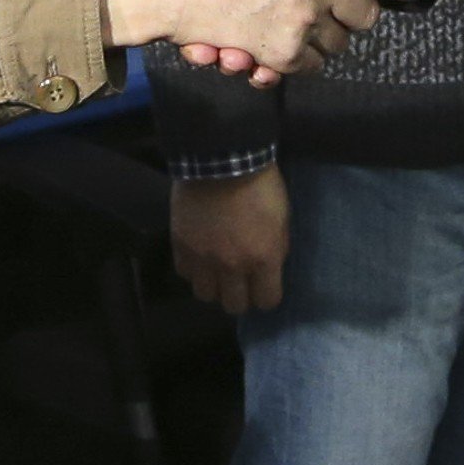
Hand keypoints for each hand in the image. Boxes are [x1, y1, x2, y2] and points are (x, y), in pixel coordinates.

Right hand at [103, 0, 410, 81]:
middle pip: (366, 13)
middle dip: (353, 13)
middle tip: (332, 6)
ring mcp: (302, 18)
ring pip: (338, 42)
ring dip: (322, 37)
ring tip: (294, 23)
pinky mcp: (282, 51)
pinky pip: (309, 64)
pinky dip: (296, 62)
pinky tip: (271, 47)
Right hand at [170, 168, 289, 313]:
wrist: (222, 158)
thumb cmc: (261, 185)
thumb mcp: (282, 218)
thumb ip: (276, 248)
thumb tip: (269, 267)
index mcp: (263, 259)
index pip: (266, 301)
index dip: (266, 295)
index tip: (264, 285)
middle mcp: (232, 266)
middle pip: (234, 306)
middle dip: (240, 296)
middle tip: (240, 281)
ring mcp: (203, 258)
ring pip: (205, 295)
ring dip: (213, 285)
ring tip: (216, 271)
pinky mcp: (181, 245)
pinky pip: (185, 273)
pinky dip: (193, 269)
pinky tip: (200, 255)